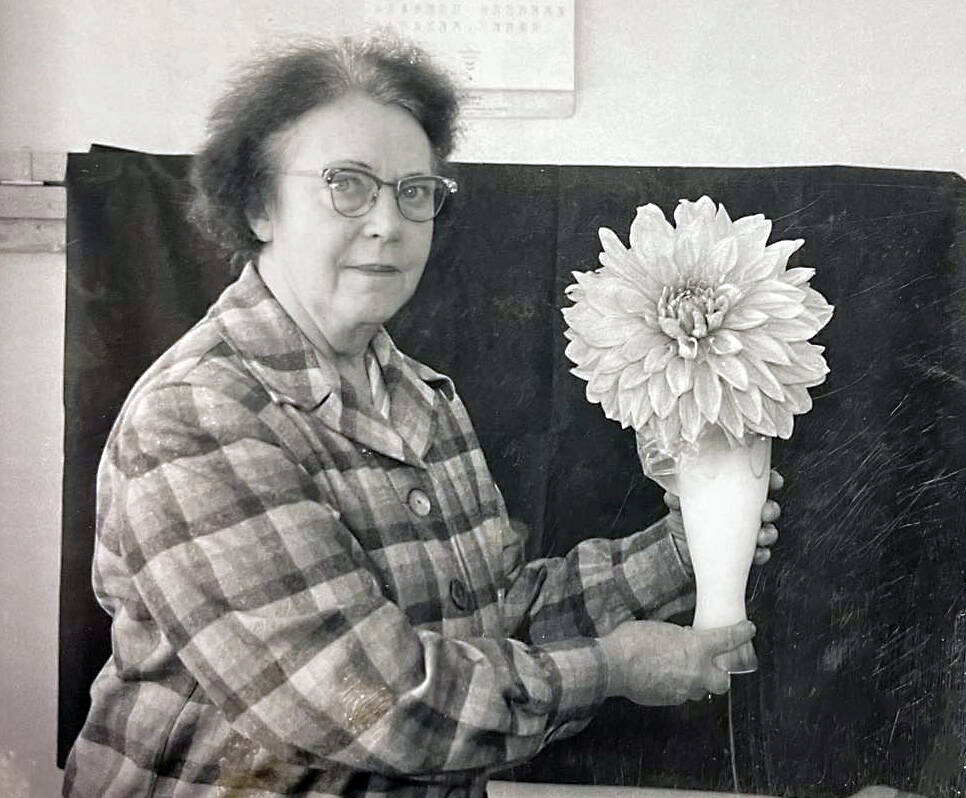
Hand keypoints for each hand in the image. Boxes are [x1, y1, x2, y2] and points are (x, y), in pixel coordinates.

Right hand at [600, 619, 755, 704]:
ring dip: (697, 681)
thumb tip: (687, 638)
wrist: (614, 666)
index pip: (729, 639)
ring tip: (683, 670)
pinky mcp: (671, 700)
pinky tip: (665, 677)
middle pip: (723, 680)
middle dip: (721, 674)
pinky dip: (679, 686)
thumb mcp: (661, 628)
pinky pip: (682, 694)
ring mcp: (684, 689)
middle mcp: (697, 671)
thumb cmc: (634, 640)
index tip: (749, 629)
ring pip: (701, 689)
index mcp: (697, 647)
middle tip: (712, 665)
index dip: (742, 633)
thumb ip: (680, 636)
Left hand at [664, 469, 782, 569]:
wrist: (680, 547)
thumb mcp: (680, 504)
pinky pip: (761, 553)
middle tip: (765, 512)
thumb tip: (675, 493)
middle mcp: (743, 511)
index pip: (757, 482)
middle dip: (771, 509)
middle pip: (768, 506)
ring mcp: (745, 532)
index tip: (774, 482)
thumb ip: (678, 496)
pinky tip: (756, 554)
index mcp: (732, 493)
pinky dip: (761, 554)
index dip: (771, 480)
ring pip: (768, 530)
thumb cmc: (684, 518)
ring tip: (760, 537)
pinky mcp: (744, 552)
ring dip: (768, 533)